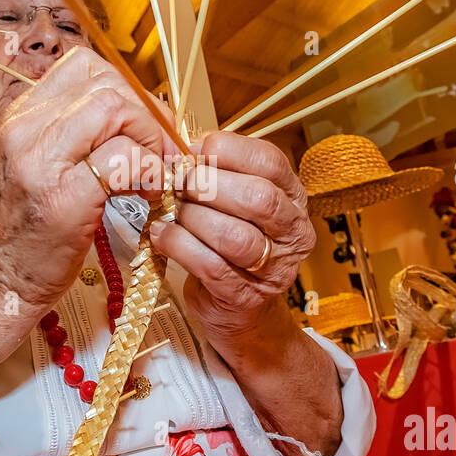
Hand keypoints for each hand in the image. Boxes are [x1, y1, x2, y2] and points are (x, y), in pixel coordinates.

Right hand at [0, 47, 178, 318]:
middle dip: (149, 114)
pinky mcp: (63, 198)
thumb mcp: (38, 166)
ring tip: (155, 172)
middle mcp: (24, 130)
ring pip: (115, 110)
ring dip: (150, 139)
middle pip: (106, 85)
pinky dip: (150, 172)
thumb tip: (134, 115)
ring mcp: (39, 161)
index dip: (128, 90)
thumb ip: (74, 134)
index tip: (147, 123)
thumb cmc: (26, 232)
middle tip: (164, 150)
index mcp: (20, 117)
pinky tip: (149, 193)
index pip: (85, 67)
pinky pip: (124, 159)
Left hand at [148, 131, 314, 341]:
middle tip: (179, 182)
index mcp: (293, 198)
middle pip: (257, 198)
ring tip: (171, 210)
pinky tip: (162, 234)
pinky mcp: (246, 297)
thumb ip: (219, 173)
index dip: (229, 150)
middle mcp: (293, 232)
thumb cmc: (230, 243)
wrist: (238, 308)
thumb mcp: (235, 202)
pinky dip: (180, 246)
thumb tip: (183, 147)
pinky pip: (210, 266)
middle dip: (208, 185)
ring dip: (194, 217)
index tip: (194, 150)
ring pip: (234, 235)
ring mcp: (274, 268)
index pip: (271, 162)